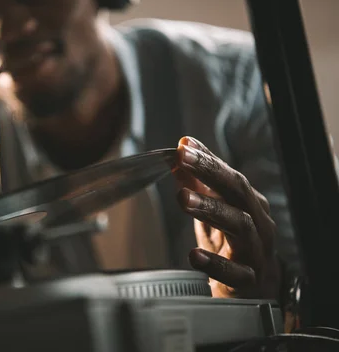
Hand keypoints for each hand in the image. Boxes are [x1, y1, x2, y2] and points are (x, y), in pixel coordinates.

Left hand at [174, 136, 280, 298]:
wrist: (256, 291)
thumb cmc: (234, 247)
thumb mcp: (216, 213)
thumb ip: (199, 184)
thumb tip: (180, 153)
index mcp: (249, 204)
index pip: (230, 176)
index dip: (207, 160)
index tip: (182, 147)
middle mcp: (258, 223)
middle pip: (238, 192)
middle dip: (210, 173)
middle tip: (182, 160)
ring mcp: (256, 252)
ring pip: (241, 226)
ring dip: (211, 209)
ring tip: (183, 198)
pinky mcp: (248, 281)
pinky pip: (235, 272)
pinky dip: (215, 263)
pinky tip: (194, 256)